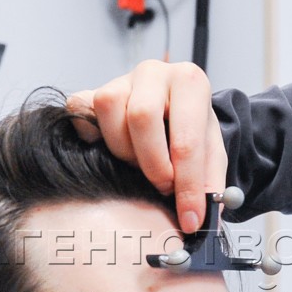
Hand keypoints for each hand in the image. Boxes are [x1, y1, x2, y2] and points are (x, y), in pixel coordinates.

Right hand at [68, 60, 227, 232]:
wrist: (172, 112)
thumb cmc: (190, 132)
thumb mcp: (210, 155)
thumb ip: (209, 184)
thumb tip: (201, 218)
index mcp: (190, 82)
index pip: (187, 139)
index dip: (188, 186)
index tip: (190, 219)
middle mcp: (154, 73)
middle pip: (141, 116)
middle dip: (153, 164)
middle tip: (163, 186)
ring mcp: (119, 79)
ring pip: (109, 109)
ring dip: (124, 150)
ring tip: (141, 163)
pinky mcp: (91, 91)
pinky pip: (80, 111)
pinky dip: (92, 137)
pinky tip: (111, 149)